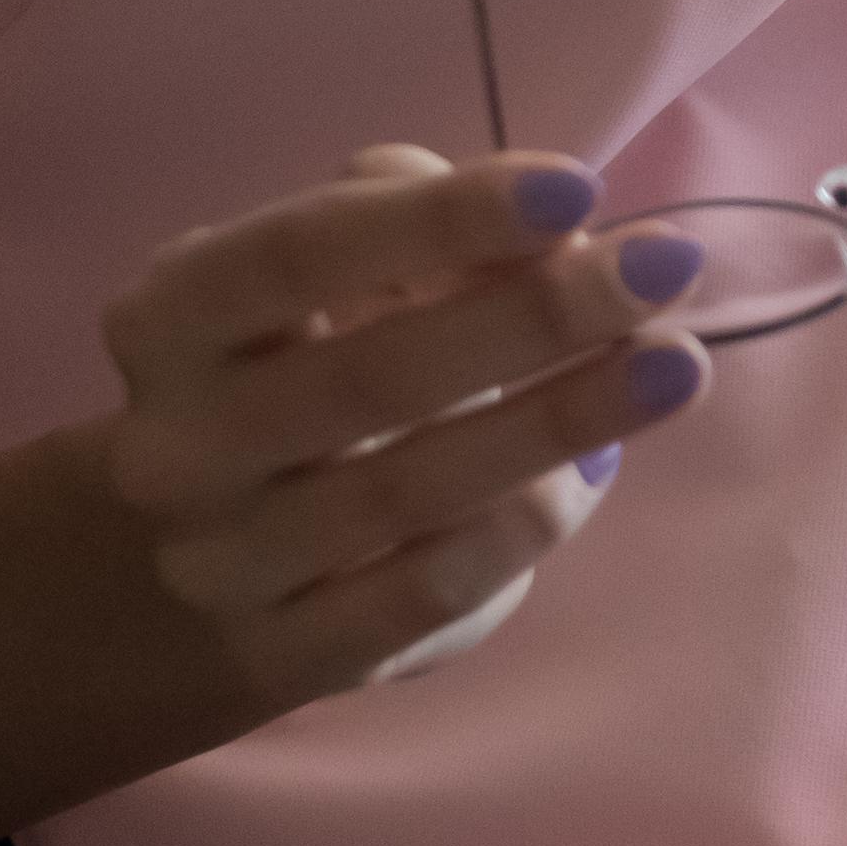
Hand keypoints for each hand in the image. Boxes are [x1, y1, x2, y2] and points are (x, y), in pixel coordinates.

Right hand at [89, 144, 706, 709]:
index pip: (299, 254)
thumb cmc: (289, 358)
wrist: (191, 550)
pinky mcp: (285, 658)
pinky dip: (517, 529)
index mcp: (172, 317)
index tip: (577, 187)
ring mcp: (222, 565)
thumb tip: (549, 231)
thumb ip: (409, 214)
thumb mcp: (316, 268)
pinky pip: (423, 596)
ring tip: (674, 365)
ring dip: (558, 422)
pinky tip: (592, 473)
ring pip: (406, 494)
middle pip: (367, 379)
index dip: (439, 219)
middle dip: (534, 316)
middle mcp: (179, 445)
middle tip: (669, 265)